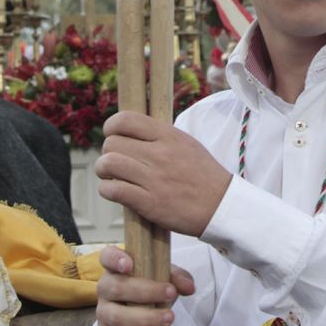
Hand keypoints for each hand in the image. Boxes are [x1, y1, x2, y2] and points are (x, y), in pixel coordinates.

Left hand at [95, 112, 231, 236]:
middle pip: (112, 143)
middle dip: (108, 152)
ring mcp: (153, 179)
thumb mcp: (186, 143)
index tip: (113, 135)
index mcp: (169, 136)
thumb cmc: (203, 175)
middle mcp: (159, 154)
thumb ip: (159, 135)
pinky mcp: (149, 203)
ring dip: (104, 171)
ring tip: (111, 176)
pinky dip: (108, 190)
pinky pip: (113, 190)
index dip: (111, 126)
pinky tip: (115, 192)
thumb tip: (129, 131)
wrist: (221, 206)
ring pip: (108, 164)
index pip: (125, 120)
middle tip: (115, 162)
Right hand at [95, 244, 195, 325]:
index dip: (115, 259)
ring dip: (144, 319)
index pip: (107, 256)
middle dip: (146, 292)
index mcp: (115, 267)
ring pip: (116, 316)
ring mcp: (103, 312)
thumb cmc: (150, 287)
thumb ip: (177, 278)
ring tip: (169, 319)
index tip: (129, 265)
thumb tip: (189, 287)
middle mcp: (104, 288)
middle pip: (116, 288)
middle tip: (172, 294)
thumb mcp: (165, 277)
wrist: (138, 312)